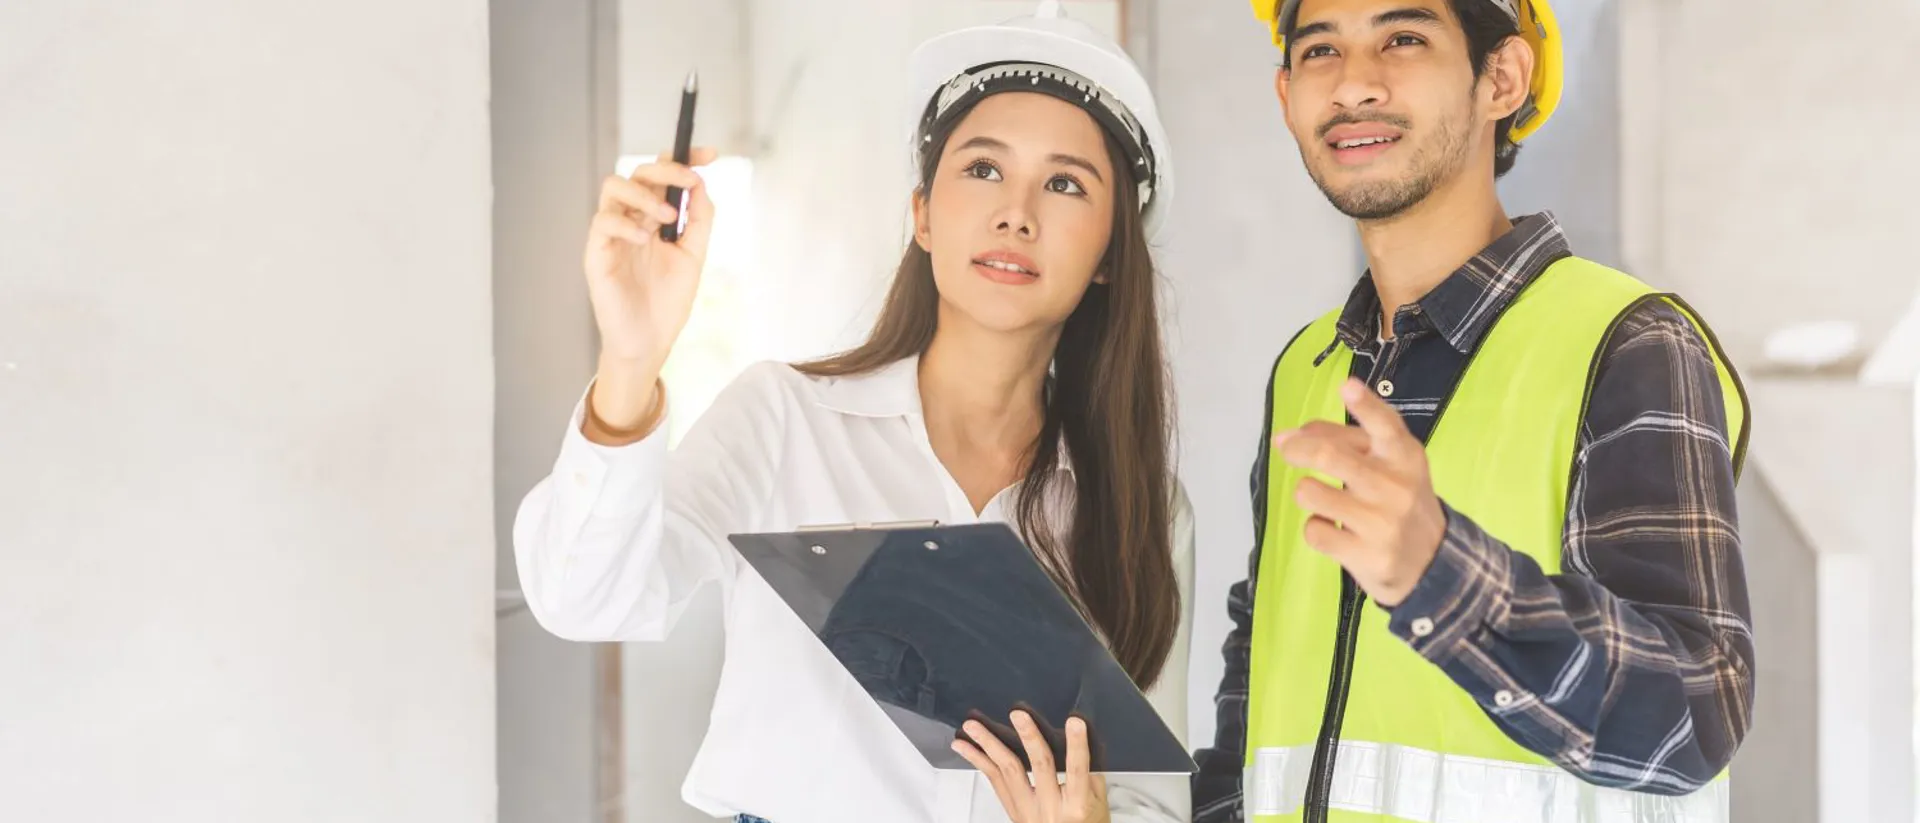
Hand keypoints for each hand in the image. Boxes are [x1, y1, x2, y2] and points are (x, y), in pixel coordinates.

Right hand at [582, 147, 716, 430]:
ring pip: (614, 186)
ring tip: (667, 217)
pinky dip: (626, 224)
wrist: (649, 341)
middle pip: (638, 172)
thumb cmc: (667, 301)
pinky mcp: (596, 252)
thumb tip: (702, 184)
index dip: (684, 159)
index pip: (663, 176)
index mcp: (654, 218)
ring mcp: (612, 234)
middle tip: (689, 179)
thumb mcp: (694, 256)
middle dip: (666, 168)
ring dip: (645, 194)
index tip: (711, 155)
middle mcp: (632, 219)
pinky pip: (603, 221)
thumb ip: (699, 220)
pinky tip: (645, 240)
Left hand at [953, 711, 1108, 822]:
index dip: (1077, 745)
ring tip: (973, 725)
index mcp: (1077, 806)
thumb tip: (1078, 736)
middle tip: (1018, 714)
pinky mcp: (1011, 810)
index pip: (1077, 771)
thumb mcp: (1098, 802)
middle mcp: (1050, 809)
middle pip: (1039, 767)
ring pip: (1006, 772)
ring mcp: (1027, 810)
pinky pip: (993, 781)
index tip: (1075, 721)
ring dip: (987, 745)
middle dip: (1028, 737)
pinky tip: (964, 746)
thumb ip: (1088, 772)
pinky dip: (978, 760)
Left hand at [1274, 378, 1446, 606]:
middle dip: (1297, 447)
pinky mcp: (1365, 555)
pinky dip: (1315, 527)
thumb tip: (1292, 434)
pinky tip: (1334, 530)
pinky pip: (1314, 530)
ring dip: (1306, 491)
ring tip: (1321, 498)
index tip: (1346, 387)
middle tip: (1285, 445)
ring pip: (1312, 493)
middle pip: (1330, 456)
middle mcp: (1395, 486)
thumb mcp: (1387, 465)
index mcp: (1404, 456)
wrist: (1432, 562)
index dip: (1365, 405)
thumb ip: (1345, 440)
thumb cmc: (1398, 500)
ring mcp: (1381, 523)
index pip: (1386, 426)